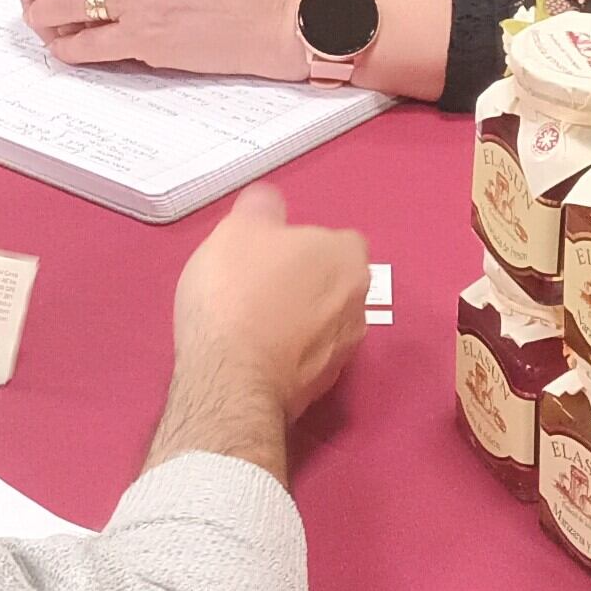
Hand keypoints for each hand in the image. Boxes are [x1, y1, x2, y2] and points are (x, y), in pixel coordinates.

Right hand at [144, 184, 370, 483]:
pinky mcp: (324, 386)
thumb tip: (270, 203)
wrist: (232, 378)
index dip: (301, 244)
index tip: (268, 255)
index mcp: (347, 258)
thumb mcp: (238, 228)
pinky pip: (308, 356)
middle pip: (332, 282)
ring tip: (253, 323)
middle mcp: (359, 304)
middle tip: (258, 286)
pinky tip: (256, 353)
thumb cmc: (237, 291)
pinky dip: (289, 353)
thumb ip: (262, 207)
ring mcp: (345, 350)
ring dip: (298, 320)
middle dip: (304, 282)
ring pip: (322, 321)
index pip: (336, 240)